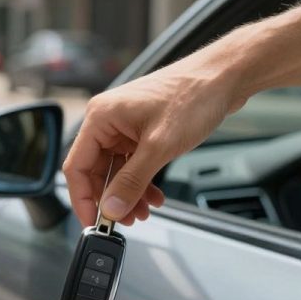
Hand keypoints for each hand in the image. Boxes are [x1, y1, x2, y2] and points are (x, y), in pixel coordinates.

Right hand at [63, 54, 246, 227]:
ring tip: (142, 211)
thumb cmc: (193, 95)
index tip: (95, 222)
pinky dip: (141, 181)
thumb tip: (112, 208)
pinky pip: (133, 163)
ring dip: (128, 193)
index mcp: (101, 117)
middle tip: (124, 220)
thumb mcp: (159, 146)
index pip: (77, 166)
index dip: (84, 198)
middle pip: (96, 171)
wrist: (224, 77)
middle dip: (111, 198)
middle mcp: (109, 120)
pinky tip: (153, 195)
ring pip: (116, 170)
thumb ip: (132, 181)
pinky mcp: (142, 130)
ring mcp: (126, 125)